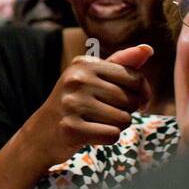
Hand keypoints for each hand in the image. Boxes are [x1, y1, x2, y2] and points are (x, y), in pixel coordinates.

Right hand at [19, 44, 153, 170]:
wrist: (40, 135)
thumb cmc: (73, 105)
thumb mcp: (92, 79)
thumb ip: (120, 64)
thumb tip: (148, 49)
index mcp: (83, 64)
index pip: (135, 77)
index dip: (142, 94)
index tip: (133, 102)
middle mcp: (76, 80)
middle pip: (130, 100)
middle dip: (126, 112)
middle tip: (107, 115)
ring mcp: (72, 104)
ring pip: (123, 119)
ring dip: (117, 126)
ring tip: (97, 123)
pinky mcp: (71, 129)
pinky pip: (112, 135)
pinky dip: (107, 139)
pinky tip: (92, 135)